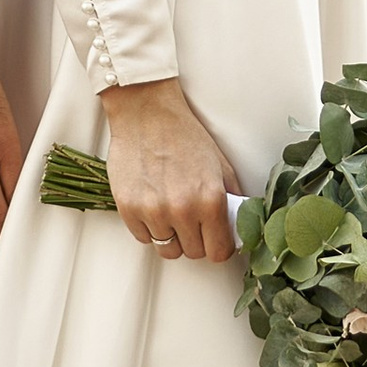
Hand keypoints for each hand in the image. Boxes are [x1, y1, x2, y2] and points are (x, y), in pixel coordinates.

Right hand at [97, 75, 240, 262]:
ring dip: (172, 236)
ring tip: (171, 212)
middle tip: (192, 220)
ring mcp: (153, 211)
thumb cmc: (184, 135)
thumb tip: (238, 226)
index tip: (214, 239)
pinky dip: (149, 228)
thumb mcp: (220, 165)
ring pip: (167, 249)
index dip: (218, 247)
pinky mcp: (128, 208)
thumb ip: (232, 199)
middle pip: (193, 253)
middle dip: (196, 240)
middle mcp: (182, 210)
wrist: (146, 113)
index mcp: (210, 200)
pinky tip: (153, 206)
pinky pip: (143, 237)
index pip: (219, 252)